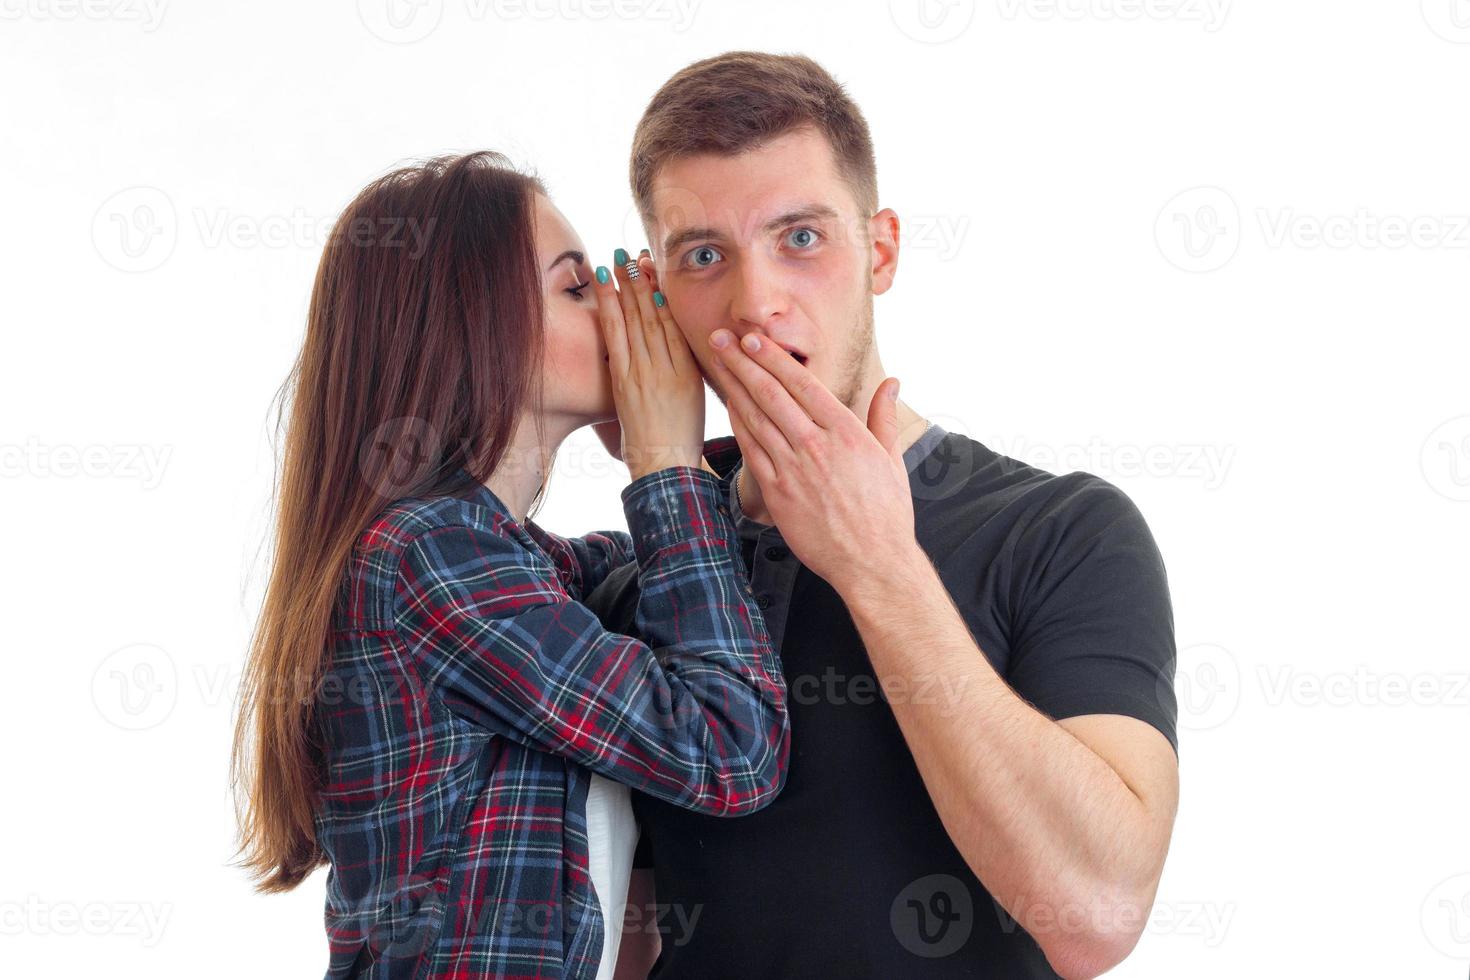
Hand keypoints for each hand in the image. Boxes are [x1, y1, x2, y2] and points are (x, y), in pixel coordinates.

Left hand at [592, 250, 704, 480]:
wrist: (665, 466)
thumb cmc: (682, 438)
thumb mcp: (695, 398)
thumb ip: (687, 367)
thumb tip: (675, 342)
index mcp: (689, 370)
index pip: (674, 321)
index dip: (663, 291)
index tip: (656, 267)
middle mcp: (668, 367)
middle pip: (654, 315)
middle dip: (643, 281)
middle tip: (634, 253)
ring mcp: (644, 374)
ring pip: (635, 321)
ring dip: (626, 288)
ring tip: (617, 261)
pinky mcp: (624, 383)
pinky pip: (617, 339)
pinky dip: (612, 311)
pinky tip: (607, 291)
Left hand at [707, 328, 919, 590]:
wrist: (872, 562)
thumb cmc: (886, 513)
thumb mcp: (891, 458)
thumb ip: (883, 416)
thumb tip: (892, 383)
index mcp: (845, 432)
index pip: (802, 384)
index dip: (773, 358)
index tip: (753, 339)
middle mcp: (816, 445)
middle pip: (772, 393)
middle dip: (743, 361)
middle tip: (721, 337)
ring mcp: (793, 469)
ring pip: (756, 417)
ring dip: (734, 385)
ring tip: (717, 361)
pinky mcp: (777, 493)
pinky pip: (752, 450)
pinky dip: (737, 424)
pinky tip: (727, 405)